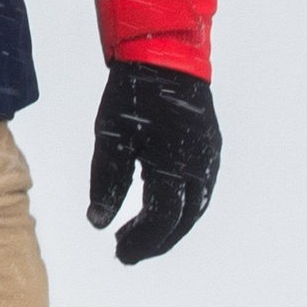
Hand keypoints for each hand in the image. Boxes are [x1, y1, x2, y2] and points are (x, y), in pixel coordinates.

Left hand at [87, 62, 219, 264]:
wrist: (164, 53)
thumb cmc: (134, 94)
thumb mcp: (112, 138)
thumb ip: (107, 183)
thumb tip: (97, 223)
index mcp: (177, 166)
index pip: (162, 220)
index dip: (141, 242)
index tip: (119, 254)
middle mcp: (201, 166)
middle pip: (182, 221)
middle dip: (155, 241)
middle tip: (125, 253)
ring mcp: (210, 157)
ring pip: (193, 207)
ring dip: (167, 227)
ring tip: (135, 236)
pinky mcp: (209, 147)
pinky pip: (198, 190)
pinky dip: (178, 207)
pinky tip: (156, 209)